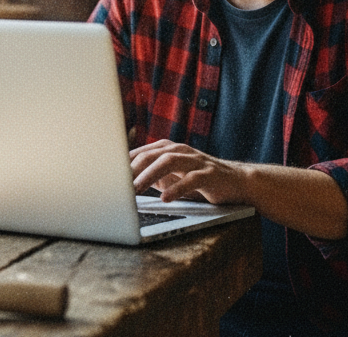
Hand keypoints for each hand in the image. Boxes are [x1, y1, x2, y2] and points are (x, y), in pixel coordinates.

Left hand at [131, 139, 347, 238]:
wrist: (240, 183)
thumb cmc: (201, 180)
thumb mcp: (172, 176)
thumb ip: (152, 174)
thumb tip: (125, 180)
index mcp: (170, 149)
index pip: (142, 152)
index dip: (124, 162)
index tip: (107, 174)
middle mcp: (182, 151)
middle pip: (152, 153)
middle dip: (133, 168)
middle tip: (118, 183)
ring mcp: (197, 161)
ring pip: (170, 161)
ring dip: (149, 174)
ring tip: (134, 189)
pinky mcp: (211, 174)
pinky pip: (192, 179)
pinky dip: (177, 188)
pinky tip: (165, 198)